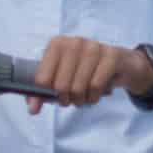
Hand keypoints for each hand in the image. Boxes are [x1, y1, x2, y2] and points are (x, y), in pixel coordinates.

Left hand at [28, 37, 152, 112]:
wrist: (120, 64)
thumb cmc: (85, 71)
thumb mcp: (61, 79)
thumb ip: (42, 93)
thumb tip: (33, 109)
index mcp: (57, 44)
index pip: (42, 79)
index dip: (45, 95)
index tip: (54, 98)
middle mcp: (74, 42)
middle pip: (60, 85)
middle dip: (66, 99)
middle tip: (71, 99)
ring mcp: (94, 47)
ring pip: (78, 87)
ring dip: (81, 100)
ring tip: (83, 98)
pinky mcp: (112, 55)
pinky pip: (96, 86)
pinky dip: (94, 97)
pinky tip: (95, 95)